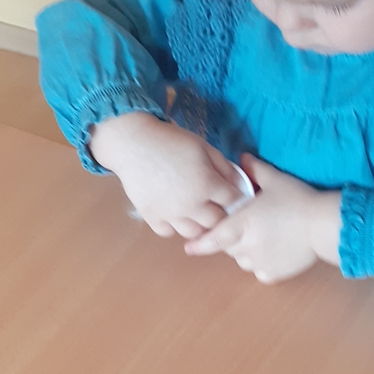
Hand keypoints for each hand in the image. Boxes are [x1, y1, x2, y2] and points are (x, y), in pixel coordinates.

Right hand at [89, 112, 241, 237]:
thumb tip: (240, 184)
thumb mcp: (204, 148)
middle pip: (216, 222)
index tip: (232, 193)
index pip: (233, 200)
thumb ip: (225, 167)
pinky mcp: (151, 217)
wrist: (133, 143)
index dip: (236, 196)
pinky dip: (173, 225)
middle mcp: (191, 205)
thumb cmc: (172, 141)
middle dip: (220, 213)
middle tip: (215, 203)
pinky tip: (173, 212)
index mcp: (207, 184)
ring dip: (198, 223)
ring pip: (194, 232)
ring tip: (195, 210)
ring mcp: (170, 214)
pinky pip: (168, 232)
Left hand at [185, 155, 341, 283]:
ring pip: (242, 260)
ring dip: (246, 251)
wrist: (324, 225)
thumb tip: (243, 158)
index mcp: (243, 223)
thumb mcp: (276, 180)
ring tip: (263, 238)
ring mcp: (260, 262)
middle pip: (228, 247)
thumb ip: (256, 170)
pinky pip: (259, 271)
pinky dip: (262, 264)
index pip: (214, 237)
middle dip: (231, 239)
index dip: (200, 243)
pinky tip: (275, 251)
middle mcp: (247, 245)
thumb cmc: (299, 200)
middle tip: (246, 227)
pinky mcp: (274, 274)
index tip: (189, 248)